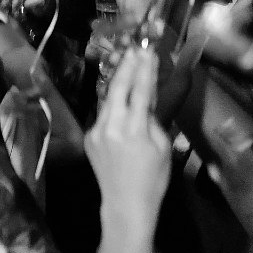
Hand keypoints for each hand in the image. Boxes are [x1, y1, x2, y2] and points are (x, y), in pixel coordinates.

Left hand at [85, 48, 170, 252]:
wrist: (125, 203)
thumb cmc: (153, 178)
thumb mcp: (163, 147)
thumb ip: (153, 120)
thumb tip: (146, 100)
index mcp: (133, 130)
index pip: (140, 92)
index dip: (145, 71)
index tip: (149, 53)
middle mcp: (110, 127)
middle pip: (118, 89)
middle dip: (127, 67)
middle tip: (136, 49)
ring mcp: (96, 131)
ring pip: (107, 100)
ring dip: (118, 81)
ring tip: (127, 63)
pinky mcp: (89, 137)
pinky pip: (102, 115)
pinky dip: (112, 104)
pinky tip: (119, 94)